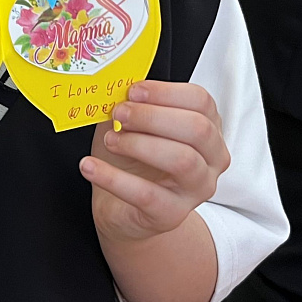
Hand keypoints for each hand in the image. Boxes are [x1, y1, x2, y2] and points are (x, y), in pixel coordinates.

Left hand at [82, 81, 229, 243]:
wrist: (123, 211)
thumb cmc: (133, 163)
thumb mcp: (133, 127)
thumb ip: (131, 106)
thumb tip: (115, 86)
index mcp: (208, 129)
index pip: (201, 101)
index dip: (166, 92)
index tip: (134, 90)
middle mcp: (212, 160)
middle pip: (197, 129)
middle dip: (153, 116)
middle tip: (120, 113)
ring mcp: (196, 190)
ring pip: (182, 160)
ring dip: (139, 144)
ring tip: (110, 140)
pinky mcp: (172, 215)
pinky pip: (146, 195)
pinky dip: (113, 178)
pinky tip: (90, 167)